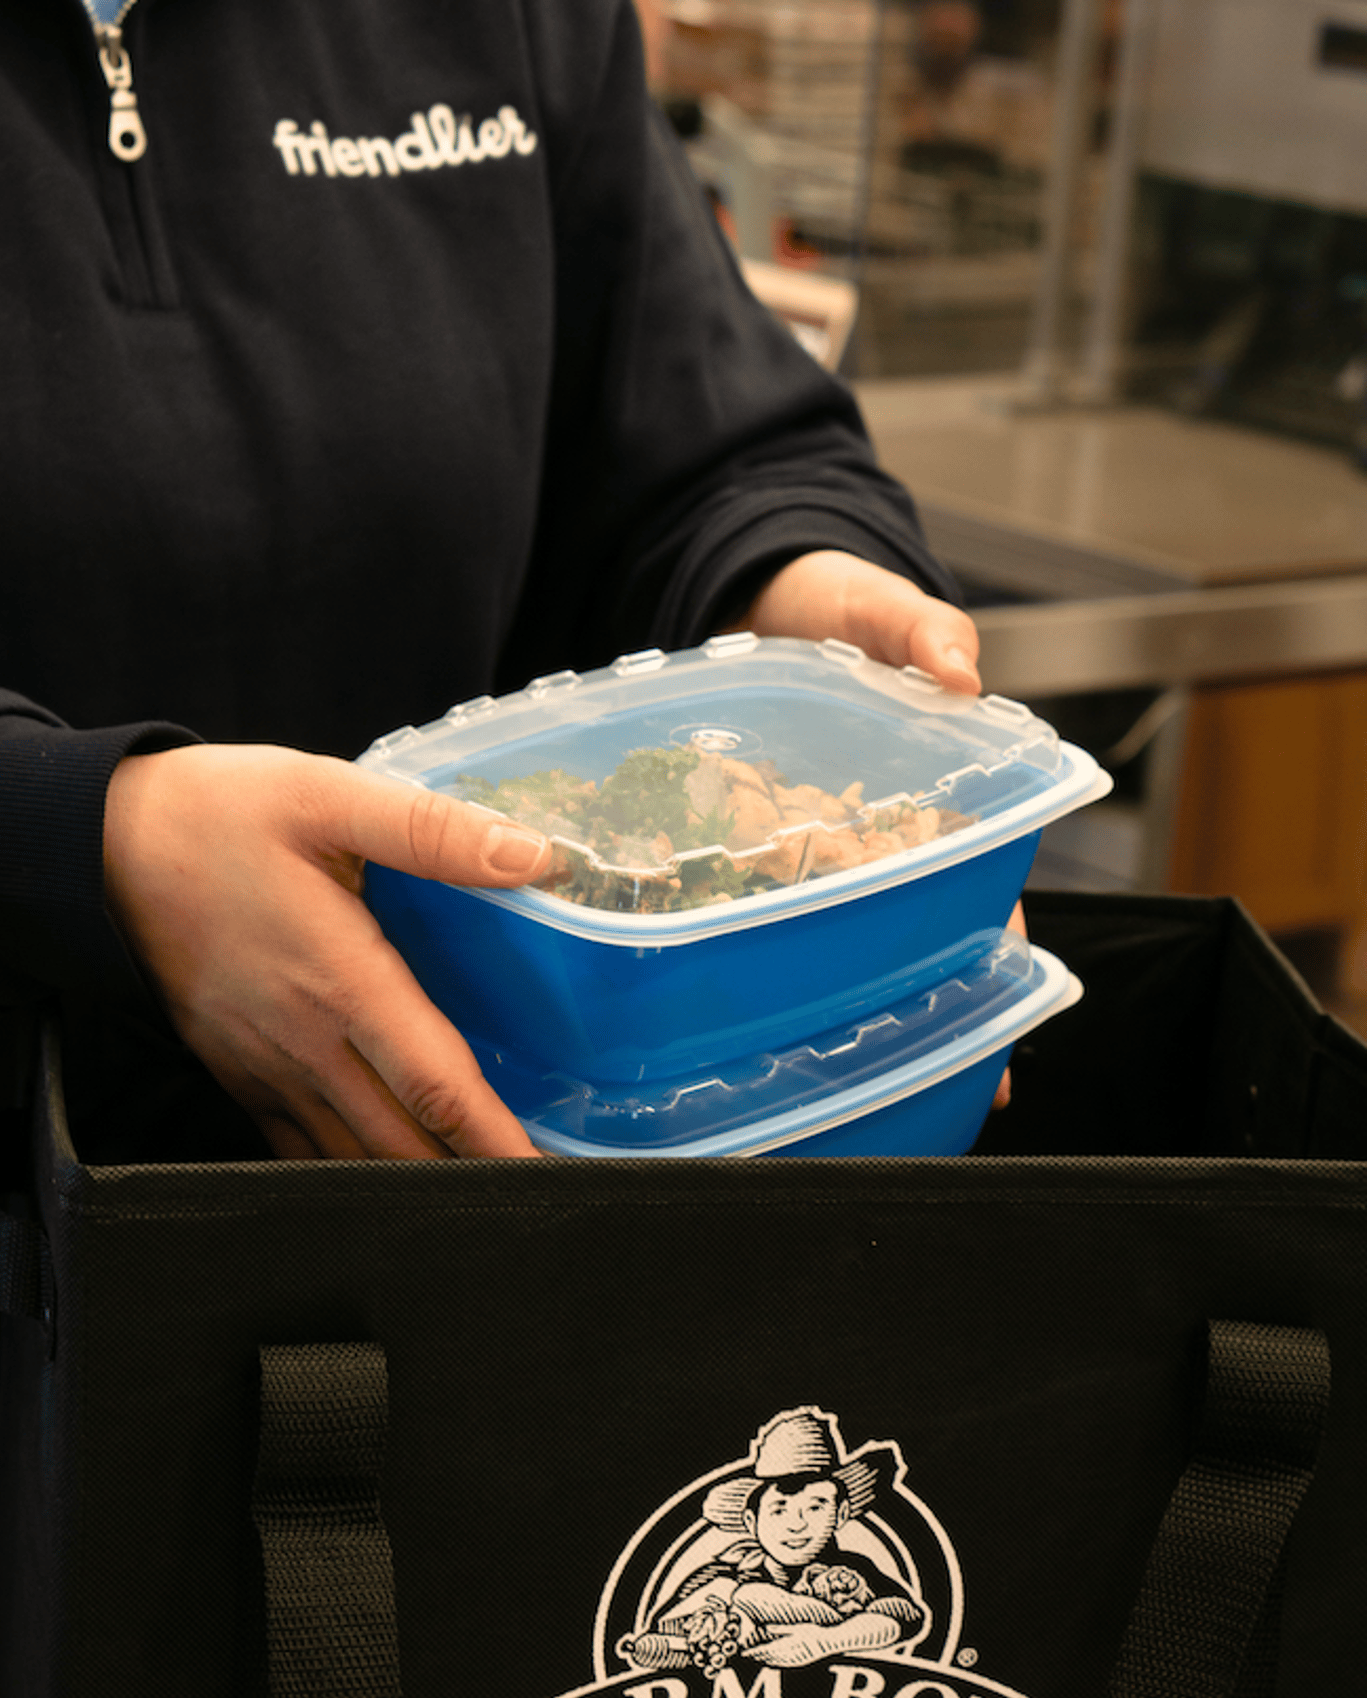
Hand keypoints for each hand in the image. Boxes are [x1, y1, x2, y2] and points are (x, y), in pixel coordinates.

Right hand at [103, 743, 552, 1160]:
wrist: (95, 844)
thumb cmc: (214, 813)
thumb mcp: (325, 795)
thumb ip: (432, 830)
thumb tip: (538, 855)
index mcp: (342, 981)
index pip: (436, 1085)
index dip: (495, 1138)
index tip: (545, 1175)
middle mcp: (306, 1043)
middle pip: (402, 1144)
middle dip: (470, 1178)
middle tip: (534, 1196)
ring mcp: (266, 1068)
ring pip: (352, 1160)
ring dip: (414, 1185)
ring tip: (477, 1198)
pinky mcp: (236, 1072)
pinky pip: (299, 1150)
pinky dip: (349, 1174)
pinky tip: (387, 1179)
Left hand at [741, 551, 1020, 1105]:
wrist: (751, 586)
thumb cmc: (831, 597)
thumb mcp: (876, 599)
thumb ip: (917, 628)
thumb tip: (961, 674)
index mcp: (924, 796)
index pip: (976, 892)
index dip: (991, 964)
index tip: (997, 1040)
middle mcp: (866, 836)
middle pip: (903, 939)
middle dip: (912, 1013)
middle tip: (903, 1086)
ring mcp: (801, 846)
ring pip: (823, 937)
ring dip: (827, 1000)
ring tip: (814, 1072)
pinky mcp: (738, 840)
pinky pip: (744, 902)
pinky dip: (743, 947)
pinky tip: (725, 1000)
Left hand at [742, 1624, 831, 1668]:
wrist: (831, 1643)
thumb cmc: (815, 1632)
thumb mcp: (797, 1627)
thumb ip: (781, 1629)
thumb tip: (766, 1627)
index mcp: (788, 1646)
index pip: (766, 1650)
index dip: (754, 1652)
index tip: (744, 1652)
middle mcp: (789, 1656)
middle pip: (768, 1658)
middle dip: (756, 1657)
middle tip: (746, 1656)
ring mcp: (795, 1661)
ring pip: (775, 1663)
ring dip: (764, 1661)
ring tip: (756, 1659)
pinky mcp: (800, 1663)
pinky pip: (783, 1665)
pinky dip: (774, 1664)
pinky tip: (771, 1663)